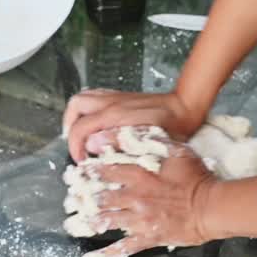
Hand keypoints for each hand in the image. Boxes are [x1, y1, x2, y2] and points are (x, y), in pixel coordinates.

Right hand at [63, 89, 204, 161]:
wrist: (185, 106)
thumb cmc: (172, 125)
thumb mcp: (145, 141)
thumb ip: (117, 143)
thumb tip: (92, 147)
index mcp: (114, 114)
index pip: (79, 128)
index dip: (75, 147)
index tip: (82, 160)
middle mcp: (111, 102)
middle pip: (75, 107)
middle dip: (70, 128)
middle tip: (78, 145)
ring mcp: (115, 97)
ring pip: (83, 99)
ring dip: (78, 116)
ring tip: (82, 134)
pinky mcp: (120, 96)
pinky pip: (95, 96)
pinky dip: (89, 109)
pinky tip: (97, 123)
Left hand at [80, 141, 217, 256]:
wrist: (212, 206)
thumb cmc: (196, 176)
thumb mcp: (174, 149)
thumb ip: (147, 139)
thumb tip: (123, 131)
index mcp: (139, 174)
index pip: (105, 171)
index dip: (87, 172)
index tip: (74, 174)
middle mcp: (135, 197)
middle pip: (101, 197)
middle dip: (81, 198)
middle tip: (69, 200)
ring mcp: (140, 219)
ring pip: (106, 221)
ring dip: (87, 222)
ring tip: (72, 223)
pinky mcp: (148, 237)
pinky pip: (124, 248)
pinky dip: (105, 254)